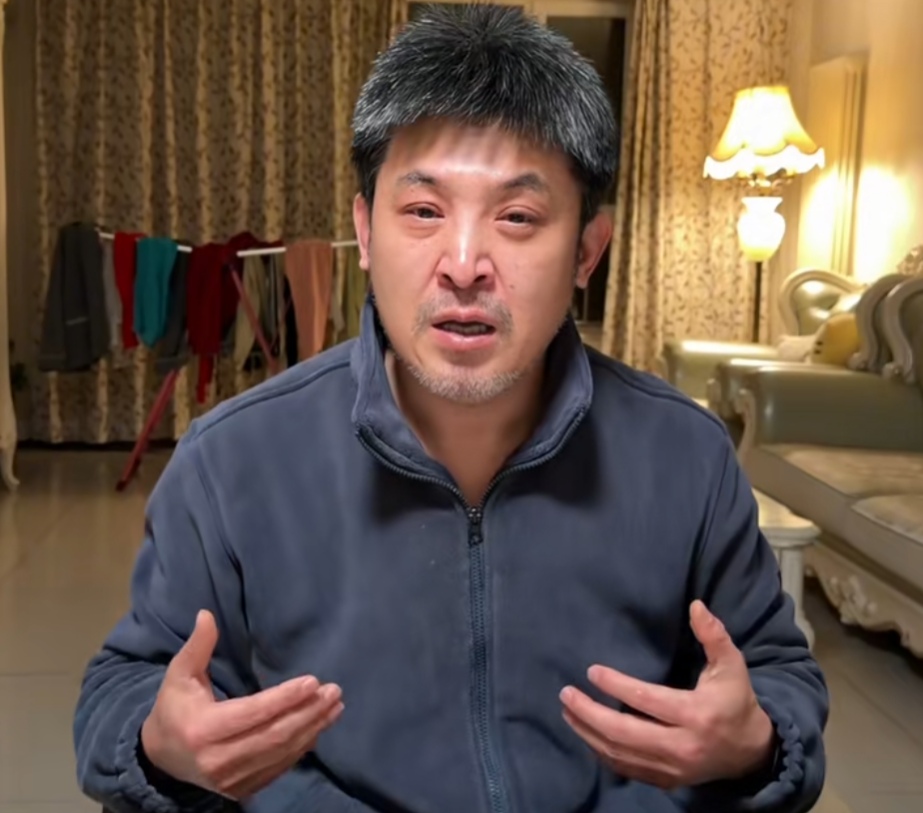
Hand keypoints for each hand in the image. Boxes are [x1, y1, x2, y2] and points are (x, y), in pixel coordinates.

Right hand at [141, 610, 343, 799]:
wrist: (161, 760)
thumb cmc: (174, 709)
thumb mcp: (179, 675)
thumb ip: (197, 647)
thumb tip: (206, 614)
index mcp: (201, 730)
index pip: (252, 713)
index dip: (285, 698)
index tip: (312, 681)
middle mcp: (217, 760)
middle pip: (273, 735)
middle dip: (308, 712)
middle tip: (333, 691)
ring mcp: (231, 780)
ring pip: (280, 753)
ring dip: (312, 729)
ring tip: (334, 707)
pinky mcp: (241, 789)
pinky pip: (278, 768)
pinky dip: (301, 748)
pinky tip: (318, 728)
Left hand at [560, 600, 774, 789]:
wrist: (752, 752)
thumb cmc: (736, 701)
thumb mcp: (732, 666)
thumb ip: (714, 636)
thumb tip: (696, 605)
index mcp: (697, 714)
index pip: (647, 700)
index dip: (616, 685)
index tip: (591, 671)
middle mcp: (682, 746)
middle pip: (624, 732)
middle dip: (590, 713)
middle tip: (566, 694)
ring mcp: (673, 768)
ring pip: (620, 754)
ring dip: (588, 733)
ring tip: (568, 712)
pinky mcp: (667, 781)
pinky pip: (627, 769)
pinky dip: (603, 753)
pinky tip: (587, 734)